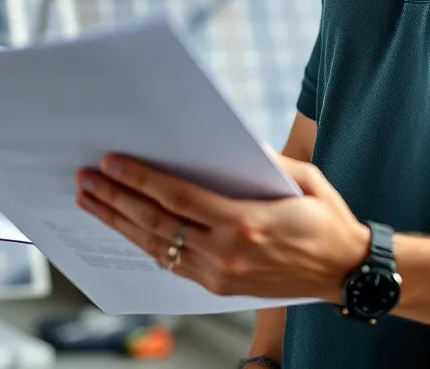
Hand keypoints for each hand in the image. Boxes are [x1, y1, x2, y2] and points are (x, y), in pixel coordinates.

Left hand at [75, 154, 369, 302]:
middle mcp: (227, 252)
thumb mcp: (305, 179)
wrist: (343, 272)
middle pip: (156, 223)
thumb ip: (267, 162)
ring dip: (119, 222)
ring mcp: (220, 274)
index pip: (178, 197)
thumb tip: (231, 141)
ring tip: (90, 201)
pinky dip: (143, 244)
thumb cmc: (327, 220)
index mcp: (246, 222)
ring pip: (156, 247)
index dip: (140, 179)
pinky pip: (172, 264)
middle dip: (115, 199)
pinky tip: (124, 228)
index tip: (112, 162)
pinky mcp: (220, 287)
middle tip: (86, 179)